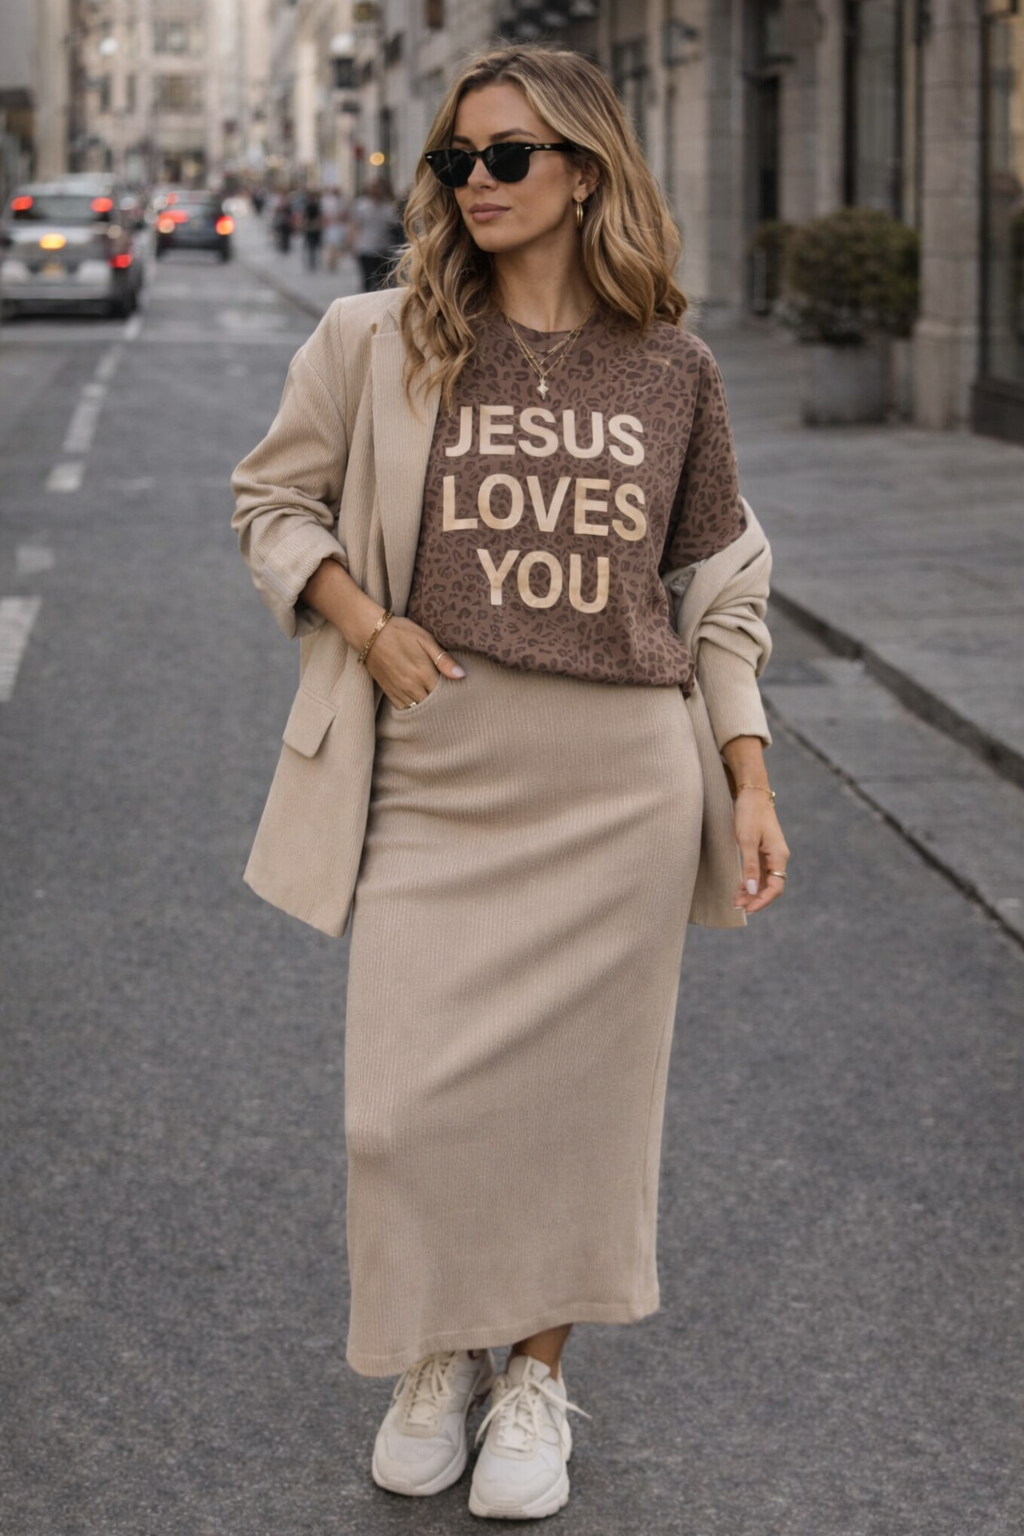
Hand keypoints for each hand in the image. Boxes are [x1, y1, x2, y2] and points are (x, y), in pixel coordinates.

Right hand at [364, 615, 465, 707]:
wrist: (369, 633)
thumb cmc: (400, 632)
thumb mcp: (425, 639)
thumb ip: (443, 659)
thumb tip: (461, 675)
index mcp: (424, 674)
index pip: (445, 694)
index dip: (453, 694)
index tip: (458, 691)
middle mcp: (412, 687)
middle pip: (432, 705)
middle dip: (441, 703)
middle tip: (449, 698)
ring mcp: (399, 691)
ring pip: (418, 709)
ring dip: (427, 707)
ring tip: (435, 702)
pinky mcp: (389, 692)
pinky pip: (404, 708)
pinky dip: (412, 708)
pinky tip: (418, 702)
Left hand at [731, 788, 789, 914]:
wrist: (752, 793)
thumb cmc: (749, 814)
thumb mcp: (746, 841)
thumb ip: (750, 867)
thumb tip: (752, 891)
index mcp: (779, 855)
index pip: (775, 887)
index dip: (762, 900)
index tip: (748, 909)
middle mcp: (778, 857)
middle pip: (770, 886)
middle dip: (755, 899)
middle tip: (737, 907)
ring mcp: (771, 854)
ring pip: (764, 880)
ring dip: (751, 892)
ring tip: (736, 901)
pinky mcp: (763, 850)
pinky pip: (759, 872)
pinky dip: (750, 881)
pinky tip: (739, 888)